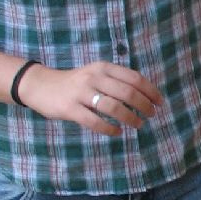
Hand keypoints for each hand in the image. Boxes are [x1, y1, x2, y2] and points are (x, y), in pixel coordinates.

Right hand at [17, 61, 161, 133]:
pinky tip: (117, 132)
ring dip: (130, 118)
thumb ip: (116, 80)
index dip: (150, 91)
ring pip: (114, 107)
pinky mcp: (70, 109)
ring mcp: (81, 93)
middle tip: (151, 115)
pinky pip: (95, 121)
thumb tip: (145, 95)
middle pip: (128, 93)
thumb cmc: (76, 82)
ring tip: (138, 125)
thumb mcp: (96, 73)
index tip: (159, 102)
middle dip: (144, 106)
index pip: (134, 78)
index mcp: (103, 67)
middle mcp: (94, 77)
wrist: (41, 86)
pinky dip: (110, 128)